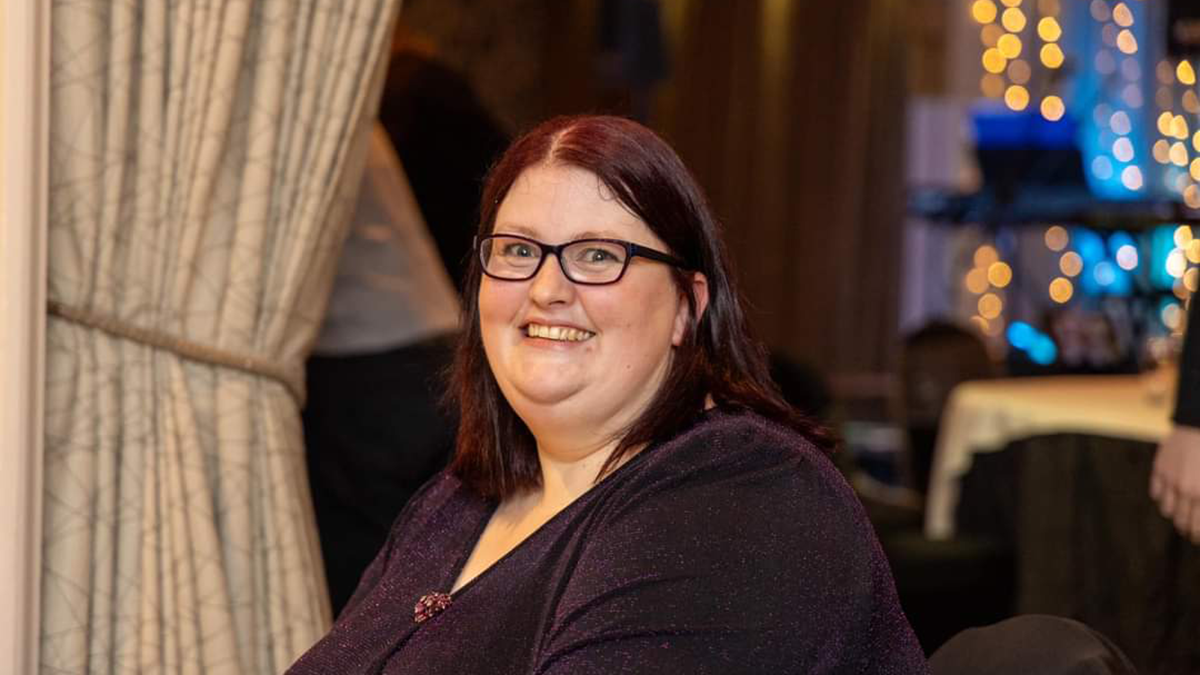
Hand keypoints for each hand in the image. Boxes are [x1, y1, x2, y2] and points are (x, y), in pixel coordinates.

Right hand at [1150, 424, 1199, 542]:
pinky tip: (1169, 495)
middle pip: (1180, 520)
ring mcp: (1169, 480)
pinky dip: (1161, 497)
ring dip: (1173, 513)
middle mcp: (1184, 491)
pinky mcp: (1159, 469)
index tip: (1195, 538)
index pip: (1197, 525)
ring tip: (1178, 513)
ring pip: (1165, 509)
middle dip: (1185, 529)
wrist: (1198, 426)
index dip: (1196, 535)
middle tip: (1188, 531)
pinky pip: (1155, 492)